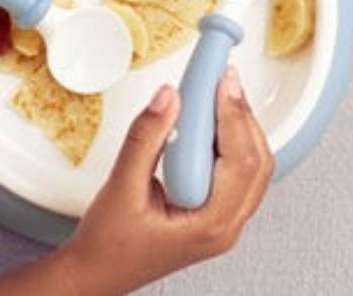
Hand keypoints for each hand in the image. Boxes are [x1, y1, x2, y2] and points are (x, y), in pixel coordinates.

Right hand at [58, 69, 274, 293]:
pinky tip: (209, 123)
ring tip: (217, 94)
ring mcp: (222, 222)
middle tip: (224, 79)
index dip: (234, 114)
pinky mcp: (213, 213)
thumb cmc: (108, 245)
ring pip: (252, 167)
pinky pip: (237, 173)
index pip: (240, 161)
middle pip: (256, 161)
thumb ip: (146, 137)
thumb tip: (169, 96)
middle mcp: (225, 226)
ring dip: (239, 127)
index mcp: (210, 225)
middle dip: (241, 115)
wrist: (96, 273)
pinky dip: (230, 142)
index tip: (223, 80)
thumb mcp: (121, 184)